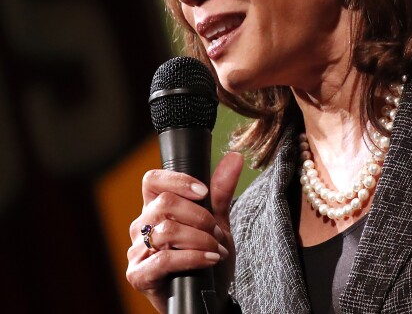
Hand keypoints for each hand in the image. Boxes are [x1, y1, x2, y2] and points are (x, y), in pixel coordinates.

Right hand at [126, 152, 243, 312]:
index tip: (203, 192)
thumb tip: (235, 156)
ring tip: (216, 249)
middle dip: (200, 217)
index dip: (178, 181)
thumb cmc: (208, 258)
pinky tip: (209, 260)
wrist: (210, 296)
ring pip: (167, 230)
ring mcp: (136, 252)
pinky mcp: (138, 275)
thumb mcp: (218, 222)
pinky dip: (193, 257)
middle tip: (217, 233)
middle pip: (164, 203)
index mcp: (154, 209)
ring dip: (200, 239)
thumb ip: (221, 191)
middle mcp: (140, 227)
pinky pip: (164, 259)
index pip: (152, 180)